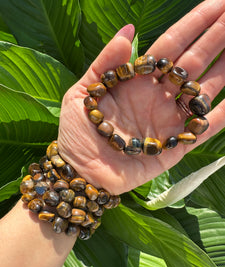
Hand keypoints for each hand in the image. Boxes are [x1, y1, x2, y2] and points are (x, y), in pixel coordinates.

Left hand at [58, 0, 224, 194]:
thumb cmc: (77, 133)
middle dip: (216, 38)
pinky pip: (203, 129)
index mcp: (137, 81)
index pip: (171, 46)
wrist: (81, 171)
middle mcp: (158, 97)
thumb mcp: (82, 92)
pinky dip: (220, 116)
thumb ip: (105, 63)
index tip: (217, 5)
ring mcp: (169, 121)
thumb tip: (129, 30)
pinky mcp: (175, 146)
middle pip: (193, 63)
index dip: (193, 25)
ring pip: (204, 91)